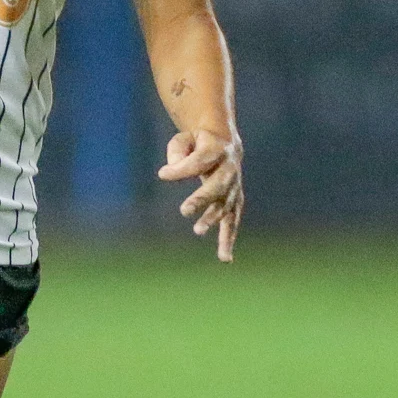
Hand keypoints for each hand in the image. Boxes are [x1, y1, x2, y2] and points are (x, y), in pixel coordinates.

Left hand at [157, 127, 243, 261]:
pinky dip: (229, 239)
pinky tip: (225, 258)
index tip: (163, 174)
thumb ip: (176, 152)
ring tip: (198, 230)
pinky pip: (232, 221)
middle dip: (202, 199)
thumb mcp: (184, 138)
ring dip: (213, 219)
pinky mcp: (234, 202)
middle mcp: (230, 170)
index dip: (181, 169)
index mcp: (217, 149)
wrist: (226, 145)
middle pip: (217, 186)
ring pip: (226, 205)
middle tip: (185, 210)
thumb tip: (168, 173)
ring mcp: (234, 187)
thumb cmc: (198, 142)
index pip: (199, 161)